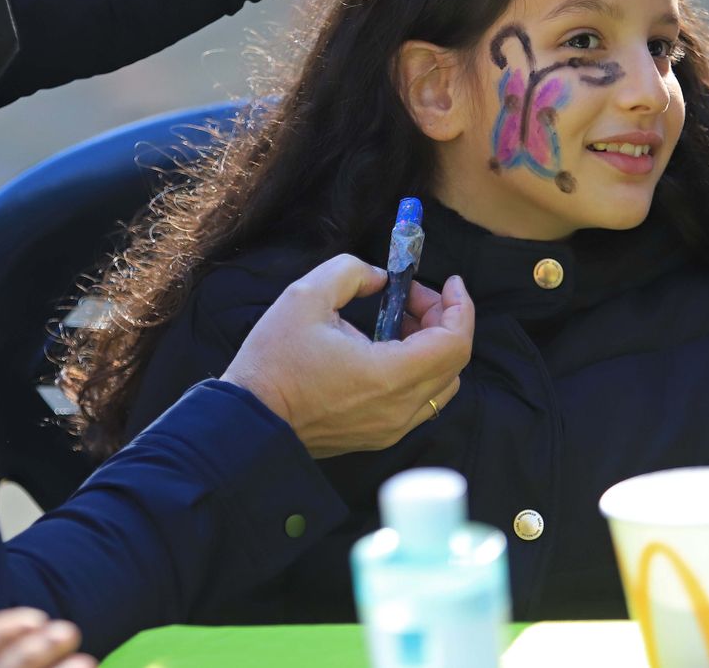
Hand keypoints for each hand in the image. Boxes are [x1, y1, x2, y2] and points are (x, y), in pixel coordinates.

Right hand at [221, 254, 473, 458]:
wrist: (248, 420)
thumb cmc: (273, 361)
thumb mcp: (305, 296)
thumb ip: (351, 272)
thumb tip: (379, 279)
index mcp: (389, 375)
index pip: (455, 343)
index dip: (460, 307)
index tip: (451, 282)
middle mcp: (399, 408)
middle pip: (453, 363)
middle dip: (443, 320)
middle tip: (411, 295)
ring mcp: (391, 428)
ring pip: (441, 386)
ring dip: (432, 348)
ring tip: (399, 321)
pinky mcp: (378, 436)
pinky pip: (419, 403)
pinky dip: (417, 371)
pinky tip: (384, 350)